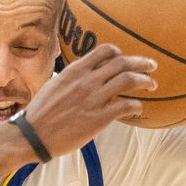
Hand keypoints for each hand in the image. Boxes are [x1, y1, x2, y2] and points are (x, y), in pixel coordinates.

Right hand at [23, 44, 156, 149]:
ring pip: (129, 81)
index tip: (126, 59)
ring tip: (152, 85)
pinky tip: (138, 109)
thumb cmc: (40, 112)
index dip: (120, 53)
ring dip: (145, 81)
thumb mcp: (54, 84)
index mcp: (75, 71)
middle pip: (123, 63)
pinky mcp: (99, 119)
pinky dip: (136, 106)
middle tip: (152, 67)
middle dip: (142, 63)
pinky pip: (126, 107)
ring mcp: (94, 99)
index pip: (105, 50)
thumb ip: (72, 77)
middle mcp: (87, 81)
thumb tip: (83, 73)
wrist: (33, 135)